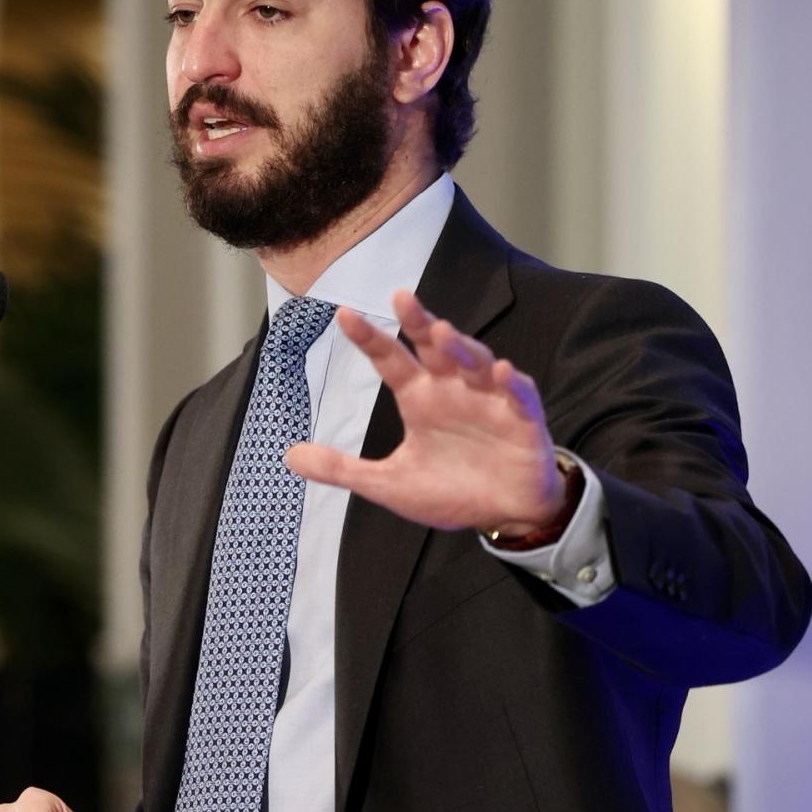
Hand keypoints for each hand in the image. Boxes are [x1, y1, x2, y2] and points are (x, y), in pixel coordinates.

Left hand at [284, 290, 565, 536]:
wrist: (503, 514)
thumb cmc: (450, 490)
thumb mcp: (388, 484)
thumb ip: (342, 469)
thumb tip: (288, 456)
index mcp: (420, 398)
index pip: (389, 360)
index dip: (369, 338)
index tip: (343, 314)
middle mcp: (452, 389)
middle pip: (434, 347)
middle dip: (419, 322)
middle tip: (401, 297)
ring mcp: (489, 399)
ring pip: (474, 362)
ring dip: (460, 347)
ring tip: (440, 333)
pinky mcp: (522, 419)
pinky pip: (517, 396)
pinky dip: (509, 383)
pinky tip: (499, 372)